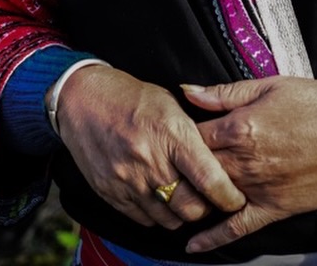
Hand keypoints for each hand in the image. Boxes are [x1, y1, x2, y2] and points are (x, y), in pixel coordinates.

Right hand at [52, 64, 246, 230]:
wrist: (81, 99)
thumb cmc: (129, 96)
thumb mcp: (168, 102)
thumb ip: (192, 134)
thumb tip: (217, 160)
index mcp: (171, 133)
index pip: (210, 179)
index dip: (229, 197)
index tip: (235, 198)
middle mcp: (151, 160)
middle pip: (192, 208)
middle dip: (206, 208)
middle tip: (207, 197)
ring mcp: (129, 180)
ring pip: (170, 219)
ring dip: (181, 213)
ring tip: (181, 196)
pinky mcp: (111, 193)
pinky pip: (145, 220)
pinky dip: (157, 214)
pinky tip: (157, 196)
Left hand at [181, 77, 316, 252]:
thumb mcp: (269, 85)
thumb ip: (225, 92)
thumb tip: (188, 91)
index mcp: (240, 127)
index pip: (193, 135)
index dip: (178, 134)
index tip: (169, 133)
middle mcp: (245, 161)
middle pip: (197, 168)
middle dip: (179, 167)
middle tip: (165, 165)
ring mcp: (258, 187)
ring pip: (212, 197)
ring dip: (191, 197)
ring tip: (171, 196)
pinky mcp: (275, 208)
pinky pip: (239, 227)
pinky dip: (214, 238)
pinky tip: (193, 245)